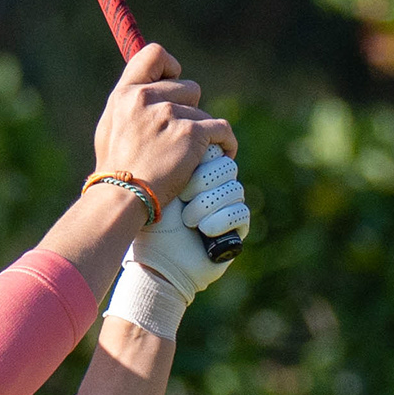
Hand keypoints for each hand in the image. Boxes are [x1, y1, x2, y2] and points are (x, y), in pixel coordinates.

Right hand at [92, 45, 235, 207]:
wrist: (122, 197)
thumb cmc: (116, 169)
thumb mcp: (110, 128)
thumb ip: (130, 105)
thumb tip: (151, 87)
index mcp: (125, 94)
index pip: (154, 54)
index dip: (170, 66)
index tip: (174, 82)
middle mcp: (147, 98)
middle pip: (189, 88)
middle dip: (190, 110)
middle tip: (179, 137)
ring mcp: (169, 114)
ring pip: (204, 113)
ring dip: (202, 133)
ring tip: (190, 156)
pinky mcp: (191, 133)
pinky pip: (222, 130)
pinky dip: (225, 144)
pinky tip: (221, 155)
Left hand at [135, 155, 249, 298]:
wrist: (158, 262)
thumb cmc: (152, 224)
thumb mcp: (159, 186)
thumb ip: (174, 158)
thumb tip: (191, 132)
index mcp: (195, 170)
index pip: (213, 151)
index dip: (201, 161)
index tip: (180, 176)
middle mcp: (213, 186)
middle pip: (226, 167)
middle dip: (203, 181)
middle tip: (183, 196)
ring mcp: (226, 206)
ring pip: (234, 189)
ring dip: (208, 205)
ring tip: (188, 220)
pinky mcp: (237, 227)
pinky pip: (241, 212)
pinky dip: (222, 220)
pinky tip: (204, 231)